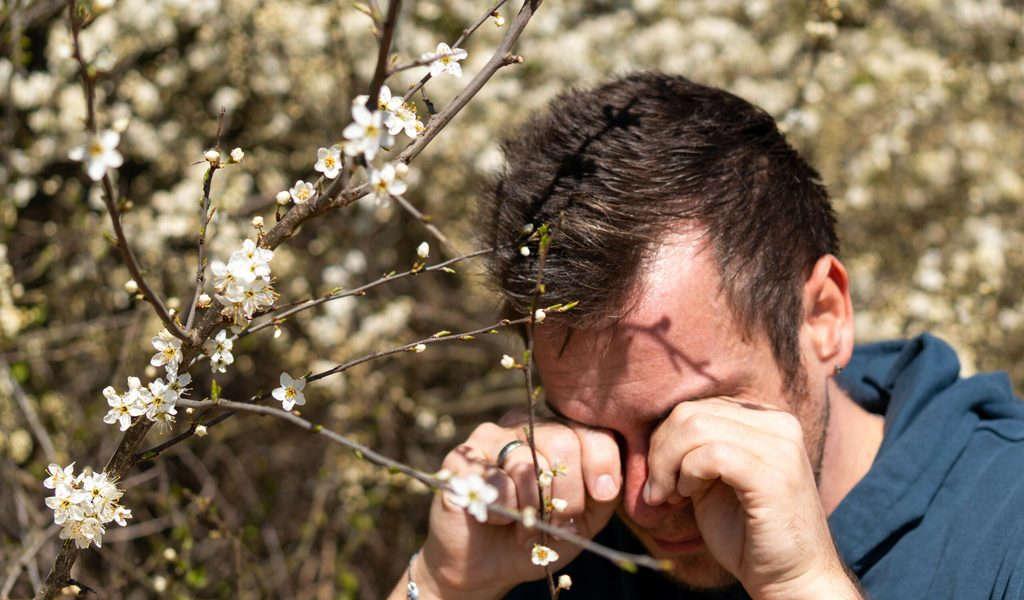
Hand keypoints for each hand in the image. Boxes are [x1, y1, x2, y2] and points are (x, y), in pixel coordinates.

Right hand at [408, 416, 621, 598]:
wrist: (489, 565)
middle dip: (569, 493)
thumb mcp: (585, 518)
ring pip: (528, 464)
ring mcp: (490, 437)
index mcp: (560, 431)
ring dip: (535, 510)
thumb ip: (604, 493)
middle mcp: (525, 425)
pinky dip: (506, 511)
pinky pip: (497, 482)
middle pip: (562, 441)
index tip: (602, 496)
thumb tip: (606, 484)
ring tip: (527, 528)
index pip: (592, 430)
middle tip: (559, 522)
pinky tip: (498, 518)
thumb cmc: (542, 535)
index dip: (602, 464)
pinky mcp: (462, 458)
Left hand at [643, 398, 858, 599]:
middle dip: (659, 451)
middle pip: (692, 413)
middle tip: (657, 490)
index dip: (665, 439)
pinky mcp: (774, 475)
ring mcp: (781, 448)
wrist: (791, 580)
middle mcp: (779, 425)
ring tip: (669, 495)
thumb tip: (651, 431)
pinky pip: (712, 455)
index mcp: (766, 420)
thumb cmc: (747, 535)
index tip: (661, 477)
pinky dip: (686, 474)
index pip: (697, 406)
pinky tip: (687, 496)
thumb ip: (693, 449)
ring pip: (696, 428)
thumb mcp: (713, 480)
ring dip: (667, 464)